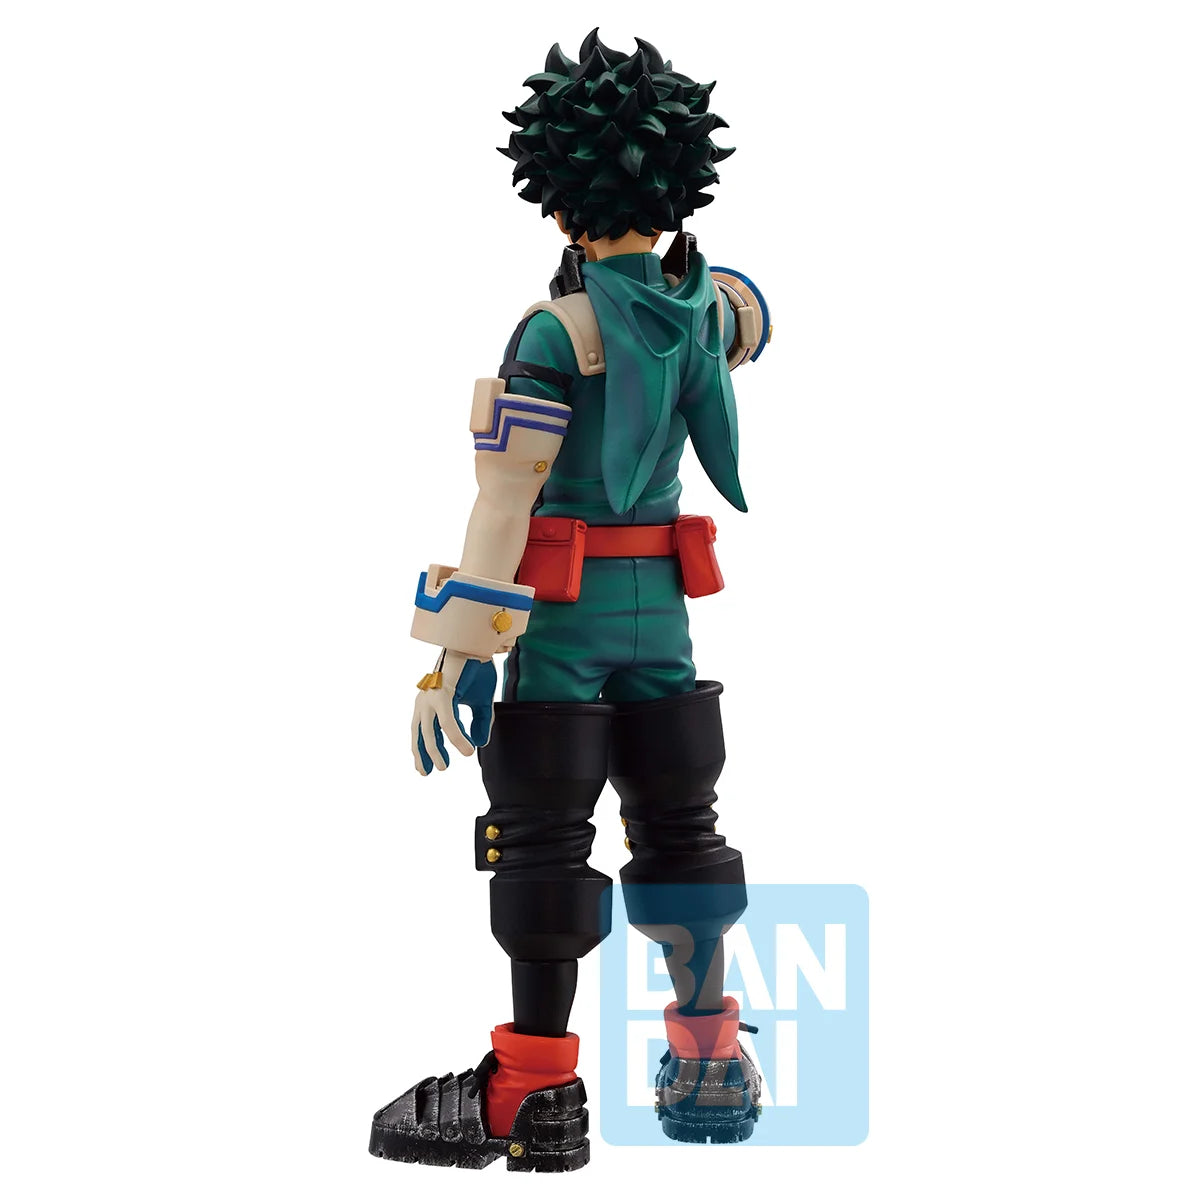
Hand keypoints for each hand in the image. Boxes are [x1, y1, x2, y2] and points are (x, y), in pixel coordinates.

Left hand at [411, 650, 497, 775]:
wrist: (478, 646)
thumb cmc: (476, 670)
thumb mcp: (481, 703)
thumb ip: (479, 723)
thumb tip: (480, 743)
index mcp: (429, 701)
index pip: (422, 730)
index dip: (424, 750)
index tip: (429, 767)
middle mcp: (425, 700)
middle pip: (419, 734)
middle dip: (423, 755)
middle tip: (428, 773)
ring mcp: (431, 697)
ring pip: (430, 732)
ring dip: (436, 752)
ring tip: (445, 767)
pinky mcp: (441, 694)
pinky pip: (447, 722)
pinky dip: (457, 738)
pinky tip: (467, 749)